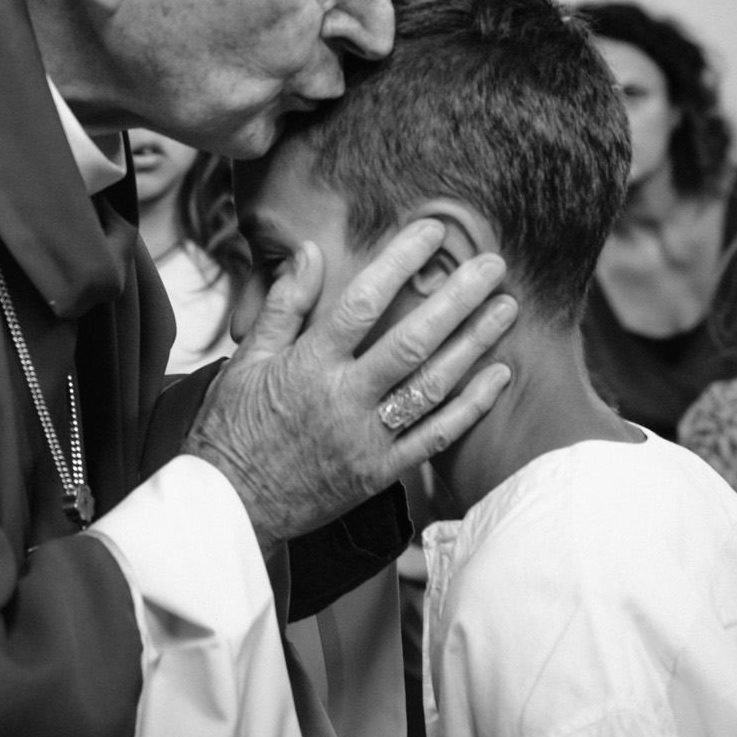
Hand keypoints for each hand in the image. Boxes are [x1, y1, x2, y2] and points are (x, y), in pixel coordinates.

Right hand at [182, 221, 518, 551]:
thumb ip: (284, 304)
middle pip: (412, 341)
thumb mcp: (247, 358)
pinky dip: (471, 406)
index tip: (432, 231)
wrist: (231, 504)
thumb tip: (309, 250)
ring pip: (432, 386)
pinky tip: (498, 374)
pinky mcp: (381, 472)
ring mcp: (366, 439)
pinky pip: (435, 437)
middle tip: (492, 265)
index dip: (399, 261)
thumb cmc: (233, 427)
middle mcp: (343, 399)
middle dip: (457, 299)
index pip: (361, 302)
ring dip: (474, 344)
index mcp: (308, 365)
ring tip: (505, 308)